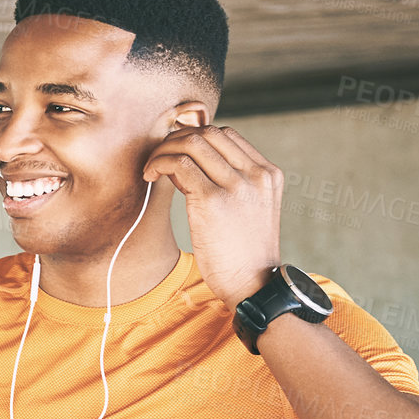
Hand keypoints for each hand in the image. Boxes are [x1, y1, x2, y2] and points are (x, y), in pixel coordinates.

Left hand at [143, 124, 282, 306]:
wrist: (253, 285)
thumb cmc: (243, 253)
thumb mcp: (251, 210)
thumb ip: (232, 183)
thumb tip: (188, 161)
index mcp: (268, 174)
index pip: (227, 135)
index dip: (195, 138)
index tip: (176, 155)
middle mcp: (256, 174)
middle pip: (208, 133)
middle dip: (176, 140)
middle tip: (159, 158)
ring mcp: (236, 186)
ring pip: (192, 143)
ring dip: (163, 150)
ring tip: (152, 168)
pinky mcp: (213, 200)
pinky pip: (179, 164)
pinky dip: (159, 164)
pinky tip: (150, 177)